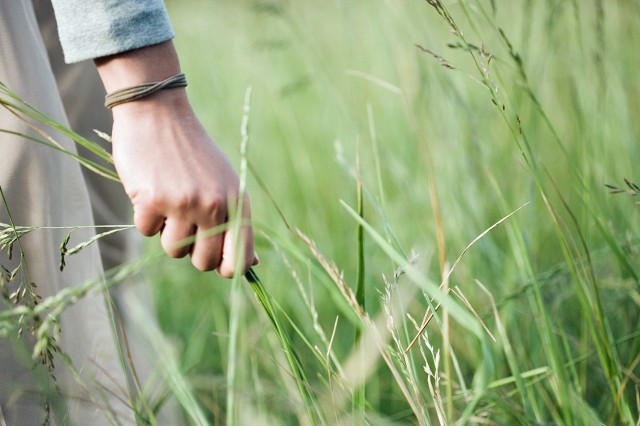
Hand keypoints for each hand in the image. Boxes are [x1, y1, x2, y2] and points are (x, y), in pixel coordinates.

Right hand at [110, 88, 255, 275]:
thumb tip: (252, 262)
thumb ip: (236, 223)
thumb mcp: (224, 183)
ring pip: (173, 250)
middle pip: (204, 262)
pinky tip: (149, 190)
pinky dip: (145, 217)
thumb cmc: (192, 153)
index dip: (225, 268)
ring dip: (166, 233)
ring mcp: (183, 202)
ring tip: (168, 203)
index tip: (215, 263)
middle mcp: (214, 204)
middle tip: (185, 227)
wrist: (158, 113)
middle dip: (192, 253)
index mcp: (236, 201)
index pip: (238, 258)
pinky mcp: (152, 199)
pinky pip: (146, 231)